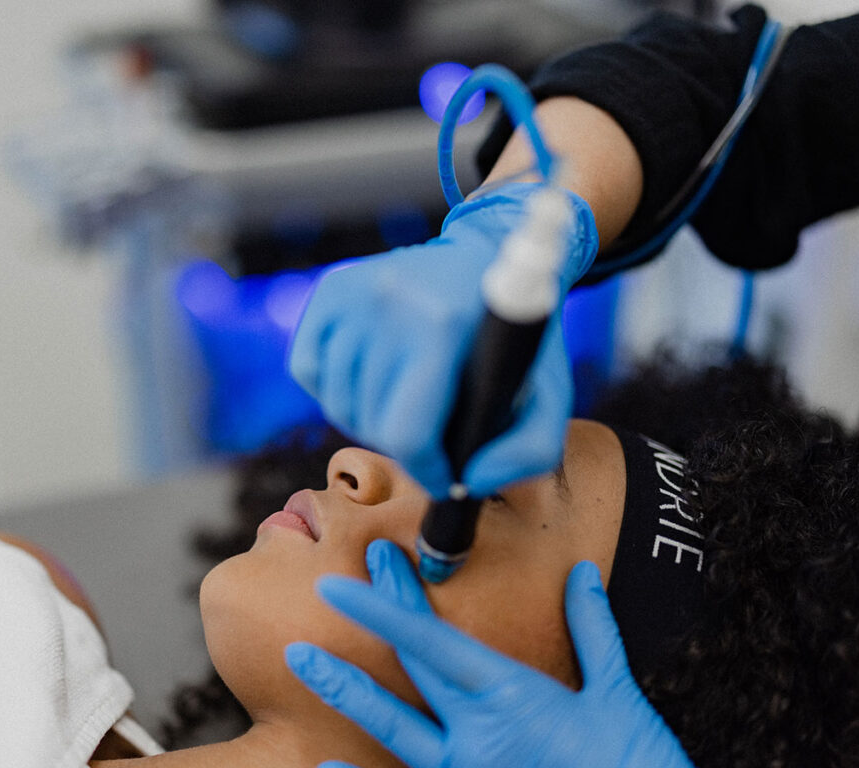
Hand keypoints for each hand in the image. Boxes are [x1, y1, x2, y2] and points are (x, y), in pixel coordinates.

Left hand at [285, 540, 694, 767]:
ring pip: (393, 729)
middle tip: (326, 583)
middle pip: (408, 670)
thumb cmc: (638, 764)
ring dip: (346, 691)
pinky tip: (324, 767)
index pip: (434, 641)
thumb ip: (593, 631)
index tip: (346, 579)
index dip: (386, 607)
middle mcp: (478, 733)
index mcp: (512, 695)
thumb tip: (581, 573)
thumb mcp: (618, 696)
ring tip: (302, 660)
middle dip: (370, 622)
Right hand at [288, 183, 597, 497]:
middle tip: (431, 432)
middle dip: (402, 445)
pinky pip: (308, 370)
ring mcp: (354, 292)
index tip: (441, 477)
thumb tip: (468, 482)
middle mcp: (389, 302)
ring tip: (403, 404)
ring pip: (336, 402)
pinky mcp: (331, 289)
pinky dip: (334, 388)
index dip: (425, 471)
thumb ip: (527, 451)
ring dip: (367, 419)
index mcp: (442, 326)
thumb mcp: (550, 394)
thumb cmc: (514, 337)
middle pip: (370, 423)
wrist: (490, 251)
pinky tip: (371, 378)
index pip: (407, 432)